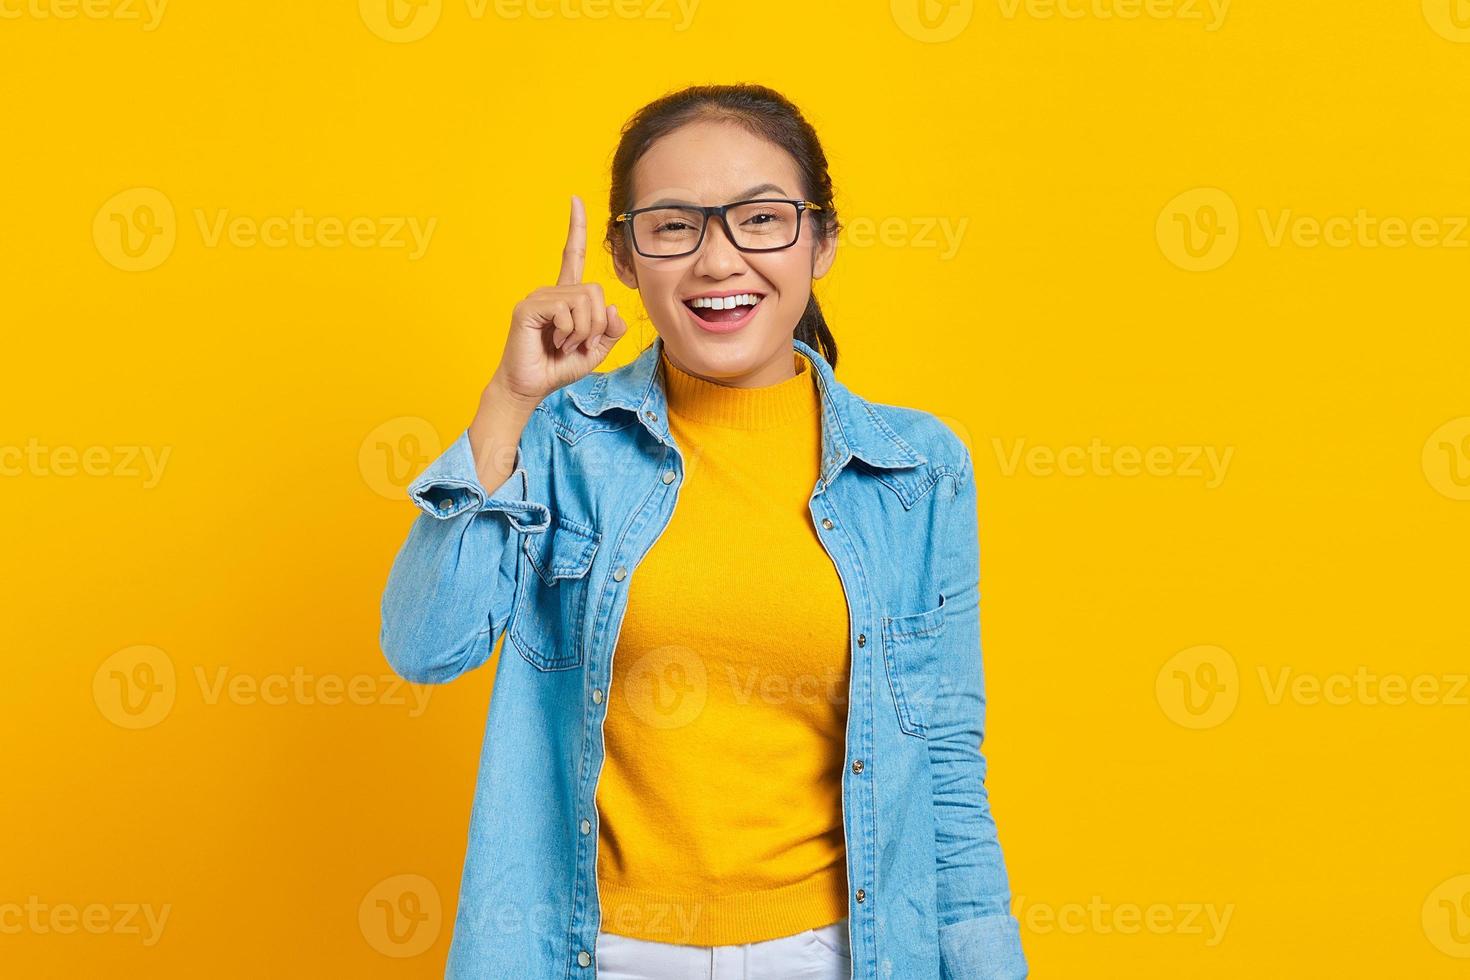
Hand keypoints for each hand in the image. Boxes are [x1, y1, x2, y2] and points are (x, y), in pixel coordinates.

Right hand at [491, 194, 631, 405]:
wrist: (530, 387)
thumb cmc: (557, 368)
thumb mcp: (595, 351)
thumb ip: (610, 330)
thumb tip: (612, 307)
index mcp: (565, 297)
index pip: (571, 255)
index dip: (576, 228)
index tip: (575, 199)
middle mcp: (551, 291)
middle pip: (594, 291)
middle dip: (596, 324)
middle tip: (578, 343)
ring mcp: (538, 297)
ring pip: (583, 301)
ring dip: (582, 331)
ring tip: (564, 344)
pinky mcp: (528, 307)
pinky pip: (564, 310)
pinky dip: (568, 331)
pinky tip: (554, 341)